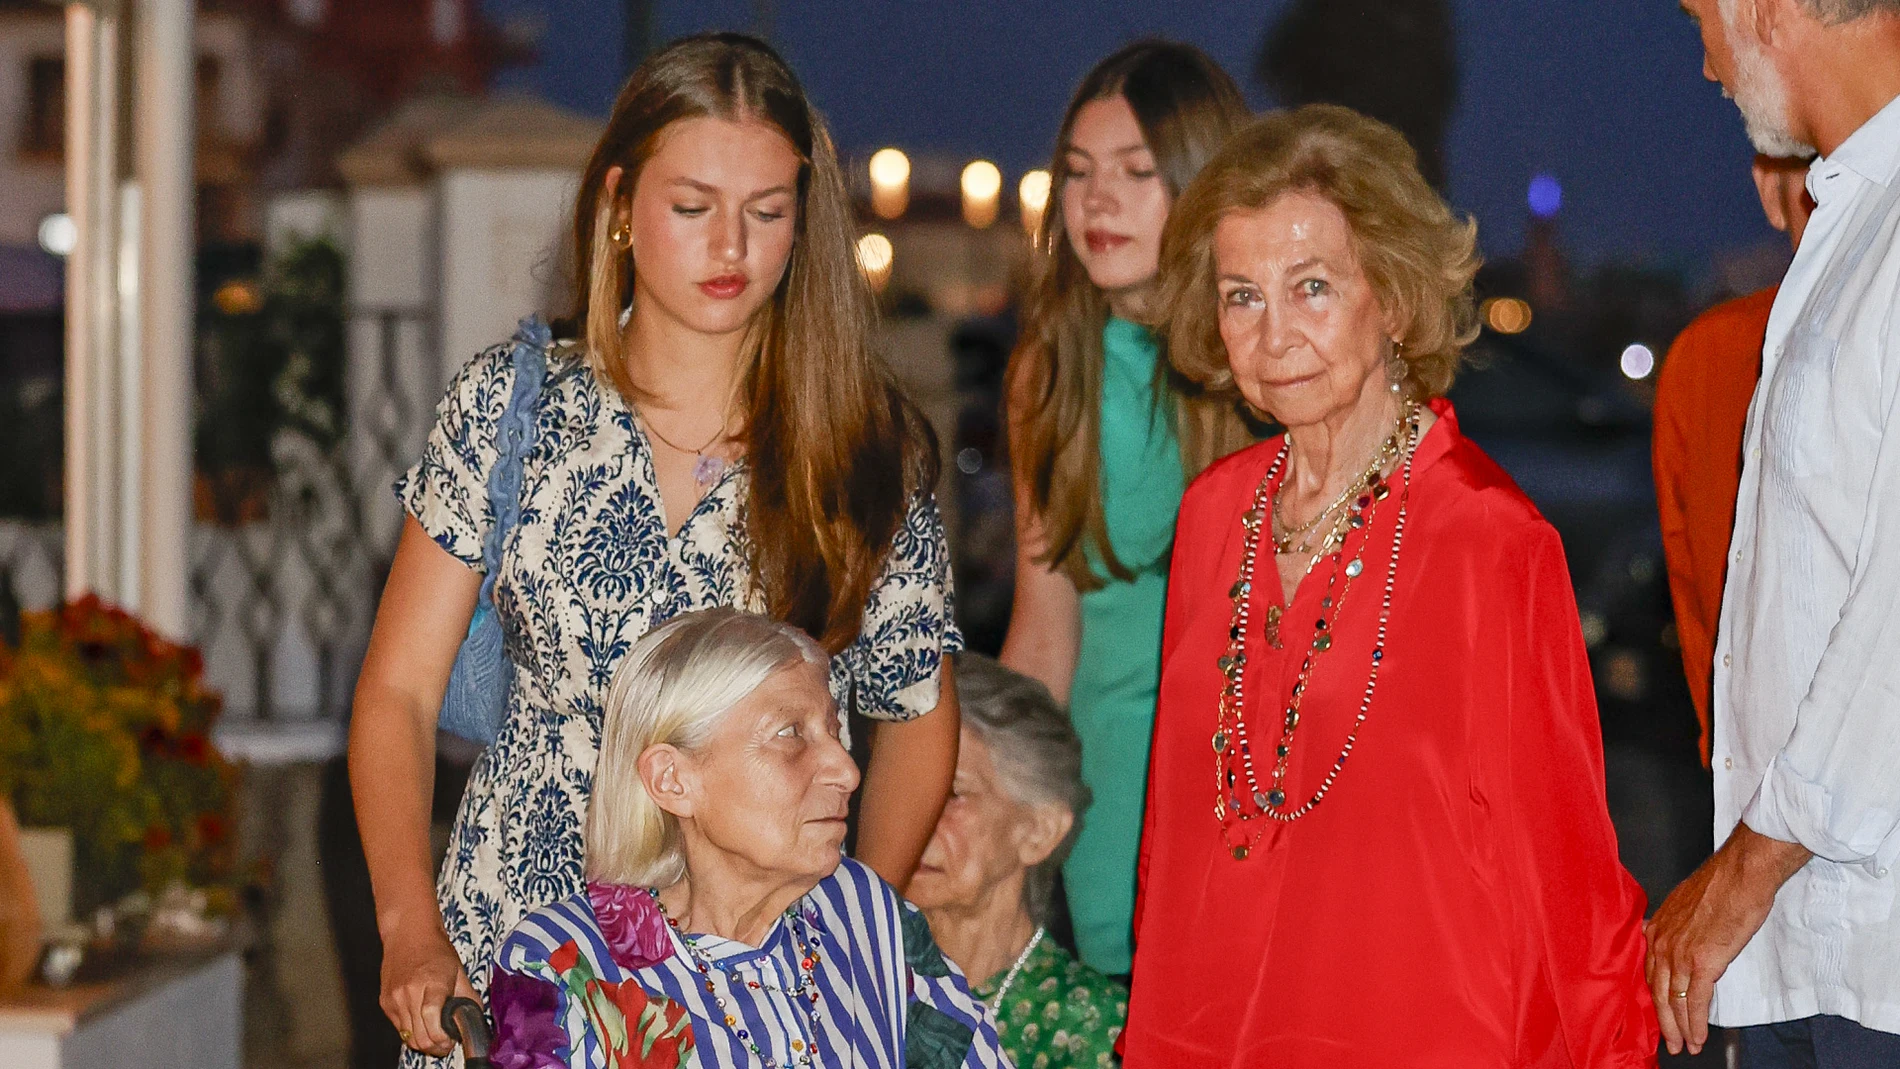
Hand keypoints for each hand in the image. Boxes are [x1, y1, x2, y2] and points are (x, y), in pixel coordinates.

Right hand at [380, 925, 476, 1056]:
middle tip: (446, 1045)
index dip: (442, 1038)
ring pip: (408, 1038)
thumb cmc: (435, 950)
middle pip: (420, 1036)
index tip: (451, 1041)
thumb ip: (468, 997)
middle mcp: (409, 993)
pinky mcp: (385, 1003)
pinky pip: (399, 1028)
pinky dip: (411, 1032)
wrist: (407, 934)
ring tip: (435, 1036)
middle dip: (435, 1047)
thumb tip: (475, 1018)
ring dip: (423, 1043)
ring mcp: (394, 999)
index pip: (432, 1019)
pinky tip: (422, 1024)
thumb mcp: (459, 971)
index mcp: (431, 983)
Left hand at [1644, 824, 1810, 1055]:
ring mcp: (1680, 954)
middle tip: (1668, 1042)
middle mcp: (1662, 942)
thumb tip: (1665, 931)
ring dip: (1680, 1029)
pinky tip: (1698, 1038)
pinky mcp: (1703, 963)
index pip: (1651, 971)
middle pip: (1658, 992)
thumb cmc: (1722, 884)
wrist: (1741, 875)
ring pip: (1675, 1001)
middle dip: (1663, 1021)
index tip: (1658, 1013)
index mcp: (1658, 928)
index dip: (1655, 996)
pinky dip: (1696, 1024)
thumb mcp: (1683, 902)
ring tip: (1685, 1046)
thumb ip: (1674, 923)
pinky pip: (1696, 1002)